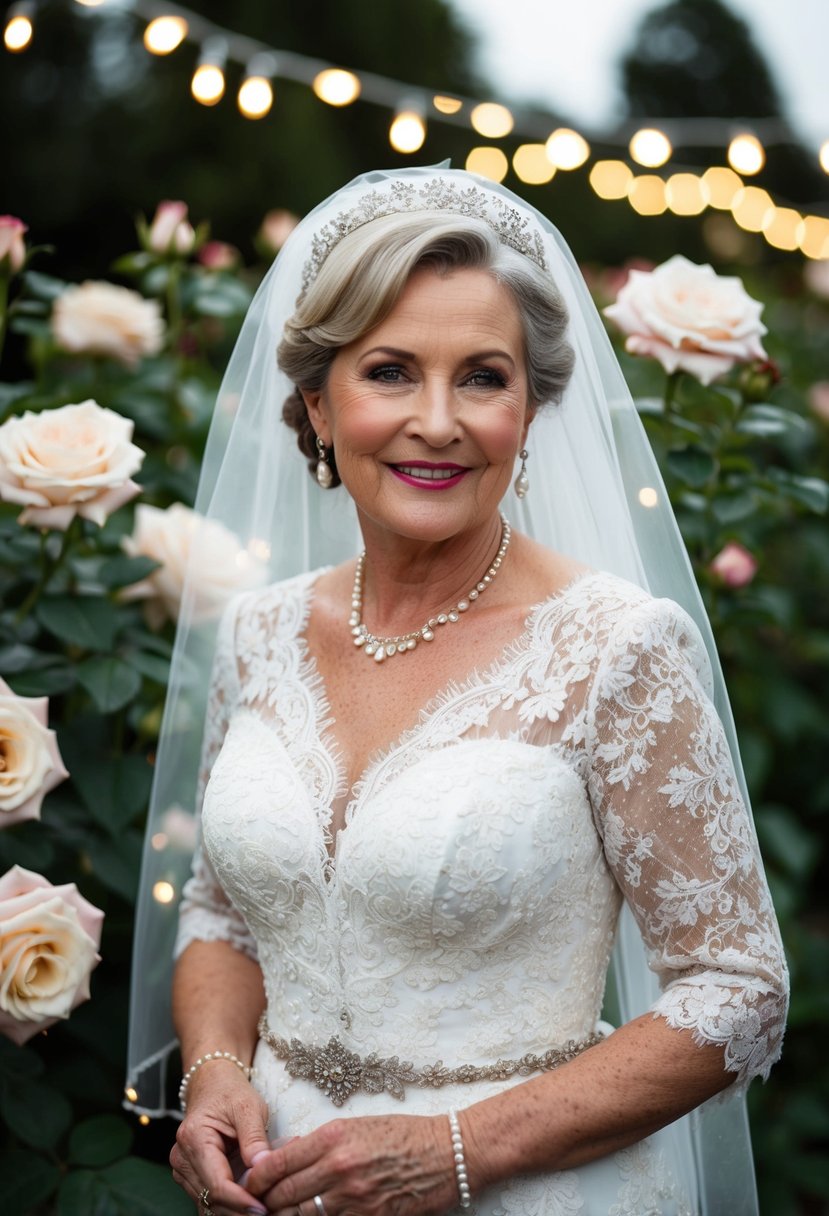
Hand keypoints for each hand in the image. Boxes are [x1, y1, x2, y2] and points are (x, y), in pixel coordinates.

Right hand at [170, 1061, 270, 1215]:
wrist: (213, 1084)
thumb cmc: (231, 1092)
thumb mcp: (249, 1107)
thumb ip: (254, 1137)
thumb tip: (262, 1167)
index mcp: (194, 1138)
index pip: (217, 1184)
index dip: (241, 1200)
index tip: (264, 1207)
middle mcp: (182, 1158)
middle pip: (212, 1199)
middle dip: (240, 1209)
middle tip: (271, 1210)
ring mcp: (183, 1169)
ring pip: (209, 1203)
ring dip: (235, 1209)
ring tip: (265, 1207)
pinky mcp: (190, 1176)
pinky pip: (209, 1198)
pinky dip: (230, 1204)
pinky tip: (250, 1203)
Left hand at [246, 1113, 459, 1215]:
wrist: (446, 1152)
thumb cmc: (402, 1133)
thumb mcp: (357, 1125)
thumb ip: (318, 1141)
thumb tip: (282, 1154)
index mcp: (333, 1136)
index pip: (278, 1162)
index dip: (256, 1179)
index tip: (248, 1184)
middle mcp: (339, 1166)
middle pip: (283, 1195)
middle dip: (264, 1203)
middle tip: (254, 1205)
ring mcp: (353, 1196)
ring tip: (276, 1214)